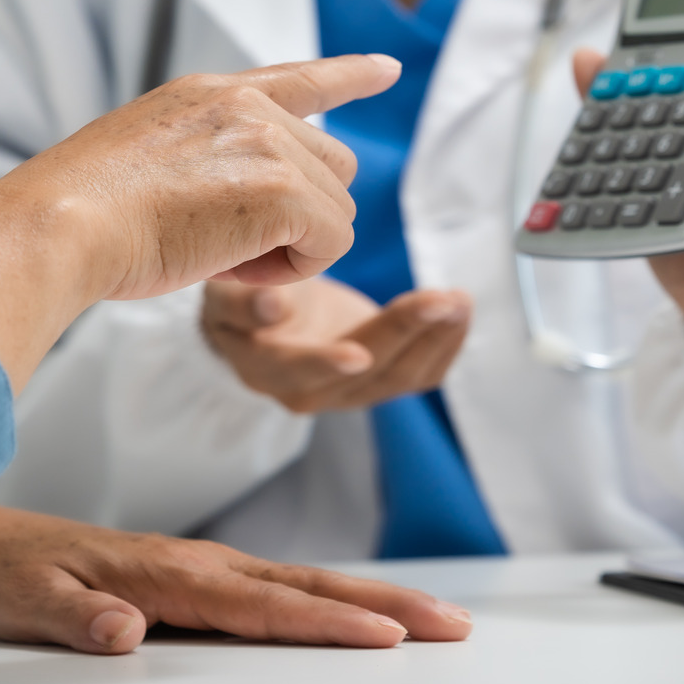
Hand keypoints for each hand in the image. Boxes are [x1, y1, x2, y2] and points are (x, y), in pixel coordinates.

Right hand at [0, 54, 401, 389]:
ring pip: (336, 208)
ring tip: (224, 257)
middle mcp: (244, 106)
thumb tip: (252, 201)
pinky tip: (238, 269)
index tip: (387, 69)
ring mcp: (265, 141)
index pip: (298, 78)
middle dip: (301, 214)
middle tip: (233, 247)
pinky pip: (331, 241)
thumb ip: (206, 163)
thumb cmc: (83, 217)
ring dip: (295, 246)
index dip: (349, 75)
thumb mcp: (148, 164)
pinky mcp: (282, 188)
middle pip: (331, 165)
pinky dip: (296, 268)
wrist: (60, 226)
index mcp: (208, 96)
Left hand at [0, 504, 473, 651]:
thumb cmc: (16, 579)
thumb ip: (77, 619)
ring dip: (374, 598)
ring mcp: (209, 565)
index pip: (263, 604)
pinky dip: (337, 594)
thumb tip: (124, 631)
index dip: (328, 621)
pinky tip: (365, 610)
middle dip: (384, 605)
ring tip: (435, 617)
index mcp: (169, 575)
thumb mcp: (29, 606)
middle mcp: (200, 563)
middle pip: (307, 585)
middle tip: (451, 624)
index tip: (385, 634)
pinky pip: (286, 585)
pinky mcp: (207, 574)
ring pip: (305, 581)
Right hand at [201, 277, 470, 413]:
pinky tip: (459, 311)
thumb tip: (272, 304)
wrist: (261, 318)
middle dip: (407, 333)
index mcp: (265, 368)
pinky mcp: (378, 380)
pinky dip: (445, 345)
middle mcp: (309, 392)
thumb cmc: (239, 297)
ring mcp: (349, 391)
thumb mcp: (224, 291)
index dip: (326, 362)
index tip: (358, 353)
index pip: (298, 370)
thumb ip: (242, 301)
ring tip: (458, 300)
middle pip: (366, 372)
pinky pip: (420, 375)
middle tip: (442, 299)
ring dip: (436, 339)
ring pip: (400, 377)